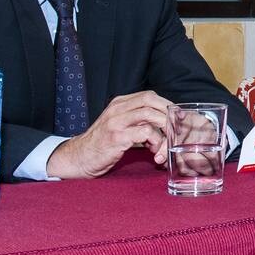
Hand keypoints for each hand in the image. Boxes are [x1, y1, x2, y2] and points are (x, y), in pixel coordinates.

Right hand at [46, 91, 171, 179]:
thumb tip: (162, 124)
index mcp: (119, 104)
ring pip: (149, 114)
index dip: (165, 104)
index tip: (176, 116)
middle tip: (176, 126)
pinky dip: (155, 141)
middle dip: (168, 112)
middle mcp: (117, 109)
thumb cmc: (101, 144)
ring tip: (167, 142)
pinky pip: (144, 133)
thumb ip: (137, 121)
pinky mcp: (116, 137)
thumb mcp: (119, 126)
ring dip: (164, 128)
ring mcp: (116, 122)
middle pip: (150, 100)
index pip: (148, 96)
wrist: (78, 158)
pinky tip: (155, 151)